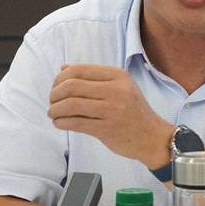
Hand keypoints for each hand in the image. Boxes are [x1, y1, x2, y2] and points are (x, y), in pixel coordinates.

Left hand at [48, 63, 172, 167]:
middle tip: (52, 101)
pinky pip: (76, 123)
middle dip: (55, 94)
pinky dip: (62, 122)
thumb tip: (63, 68)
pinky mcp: (107, 129)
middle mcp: (116, 90)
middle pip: (71, 86)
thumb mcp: (119, 87)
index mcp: (117, 76)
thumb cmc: (133, 110)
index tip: (56, 87)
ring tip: (53, 113)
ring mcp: (112, 110)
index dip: (60, 78)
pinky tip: (60, 123)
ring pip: (71, 105)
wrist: (152, 137)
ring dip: (56, 109)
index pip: (79, 70)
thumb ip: (92, 77)